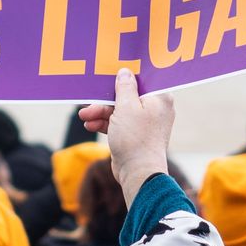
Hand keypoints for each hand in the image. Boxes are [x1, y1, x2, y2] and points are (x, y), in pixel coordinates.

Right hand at [78, 68, 173, 204]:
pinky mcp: (136, 134)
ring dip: (101, 113)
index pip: (141, 79)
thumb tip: (125, 72)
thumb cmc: (135, 139)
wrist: (138, 172)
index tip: (108, 75)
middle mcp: (155, 108)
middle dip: (105, 101)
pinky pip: (119, 123)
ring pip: (120, 110)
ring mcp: (145, 123)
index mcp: (160, 98)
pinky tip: (91, 125)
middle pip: (127, 96)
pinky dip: (106, 123)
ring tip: (85, 118)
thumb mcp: (125, 107)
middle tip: (88, 104)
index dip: (124, 77)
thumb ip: (124, 87)